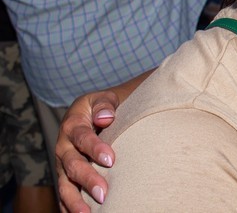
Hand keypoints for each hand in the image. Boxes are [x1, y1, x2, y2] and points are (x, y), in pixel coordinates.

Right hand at [56, 90, 119, 211]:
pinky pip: (64, 194)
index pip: (83, 138)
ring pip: (65, 184)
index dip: (95, 148)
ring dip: (75, 200)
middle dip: (87, 179)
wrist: (92, 114)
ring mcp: (63, 164)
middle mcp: (64, 146)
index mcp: (73, 125)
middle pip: (73, 165)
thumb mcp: (104, 98)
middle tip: (103, 193)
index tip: (110, 160)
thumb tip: (106, 117)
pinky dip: (68, 207)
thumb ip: (105, 104)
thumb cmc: (102, 107)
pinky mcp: (65, 176)